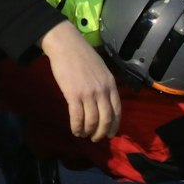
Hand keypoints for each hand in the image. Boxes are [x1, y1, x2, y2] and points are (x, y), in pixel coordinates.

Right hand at [40, 21, 119, 141]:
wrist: (65, 45)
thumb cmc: (82, 55)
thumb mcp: (101, 69)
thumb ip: (104, 84)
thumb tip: (103, 101)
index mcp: (110, 84)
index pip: (117, 110)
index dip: (114, 125)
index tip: (110, 134)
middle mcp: (102, 91)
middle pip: (106, 119)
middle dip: (101, 132)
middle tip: (95, 138)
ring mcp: (88, 94)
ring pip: (92, 121)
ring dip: (88, 131)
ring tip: (83, 134)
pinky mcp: (73, 95)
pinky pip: (77, 117)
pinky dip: (77, 127)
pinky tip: (75, 130)